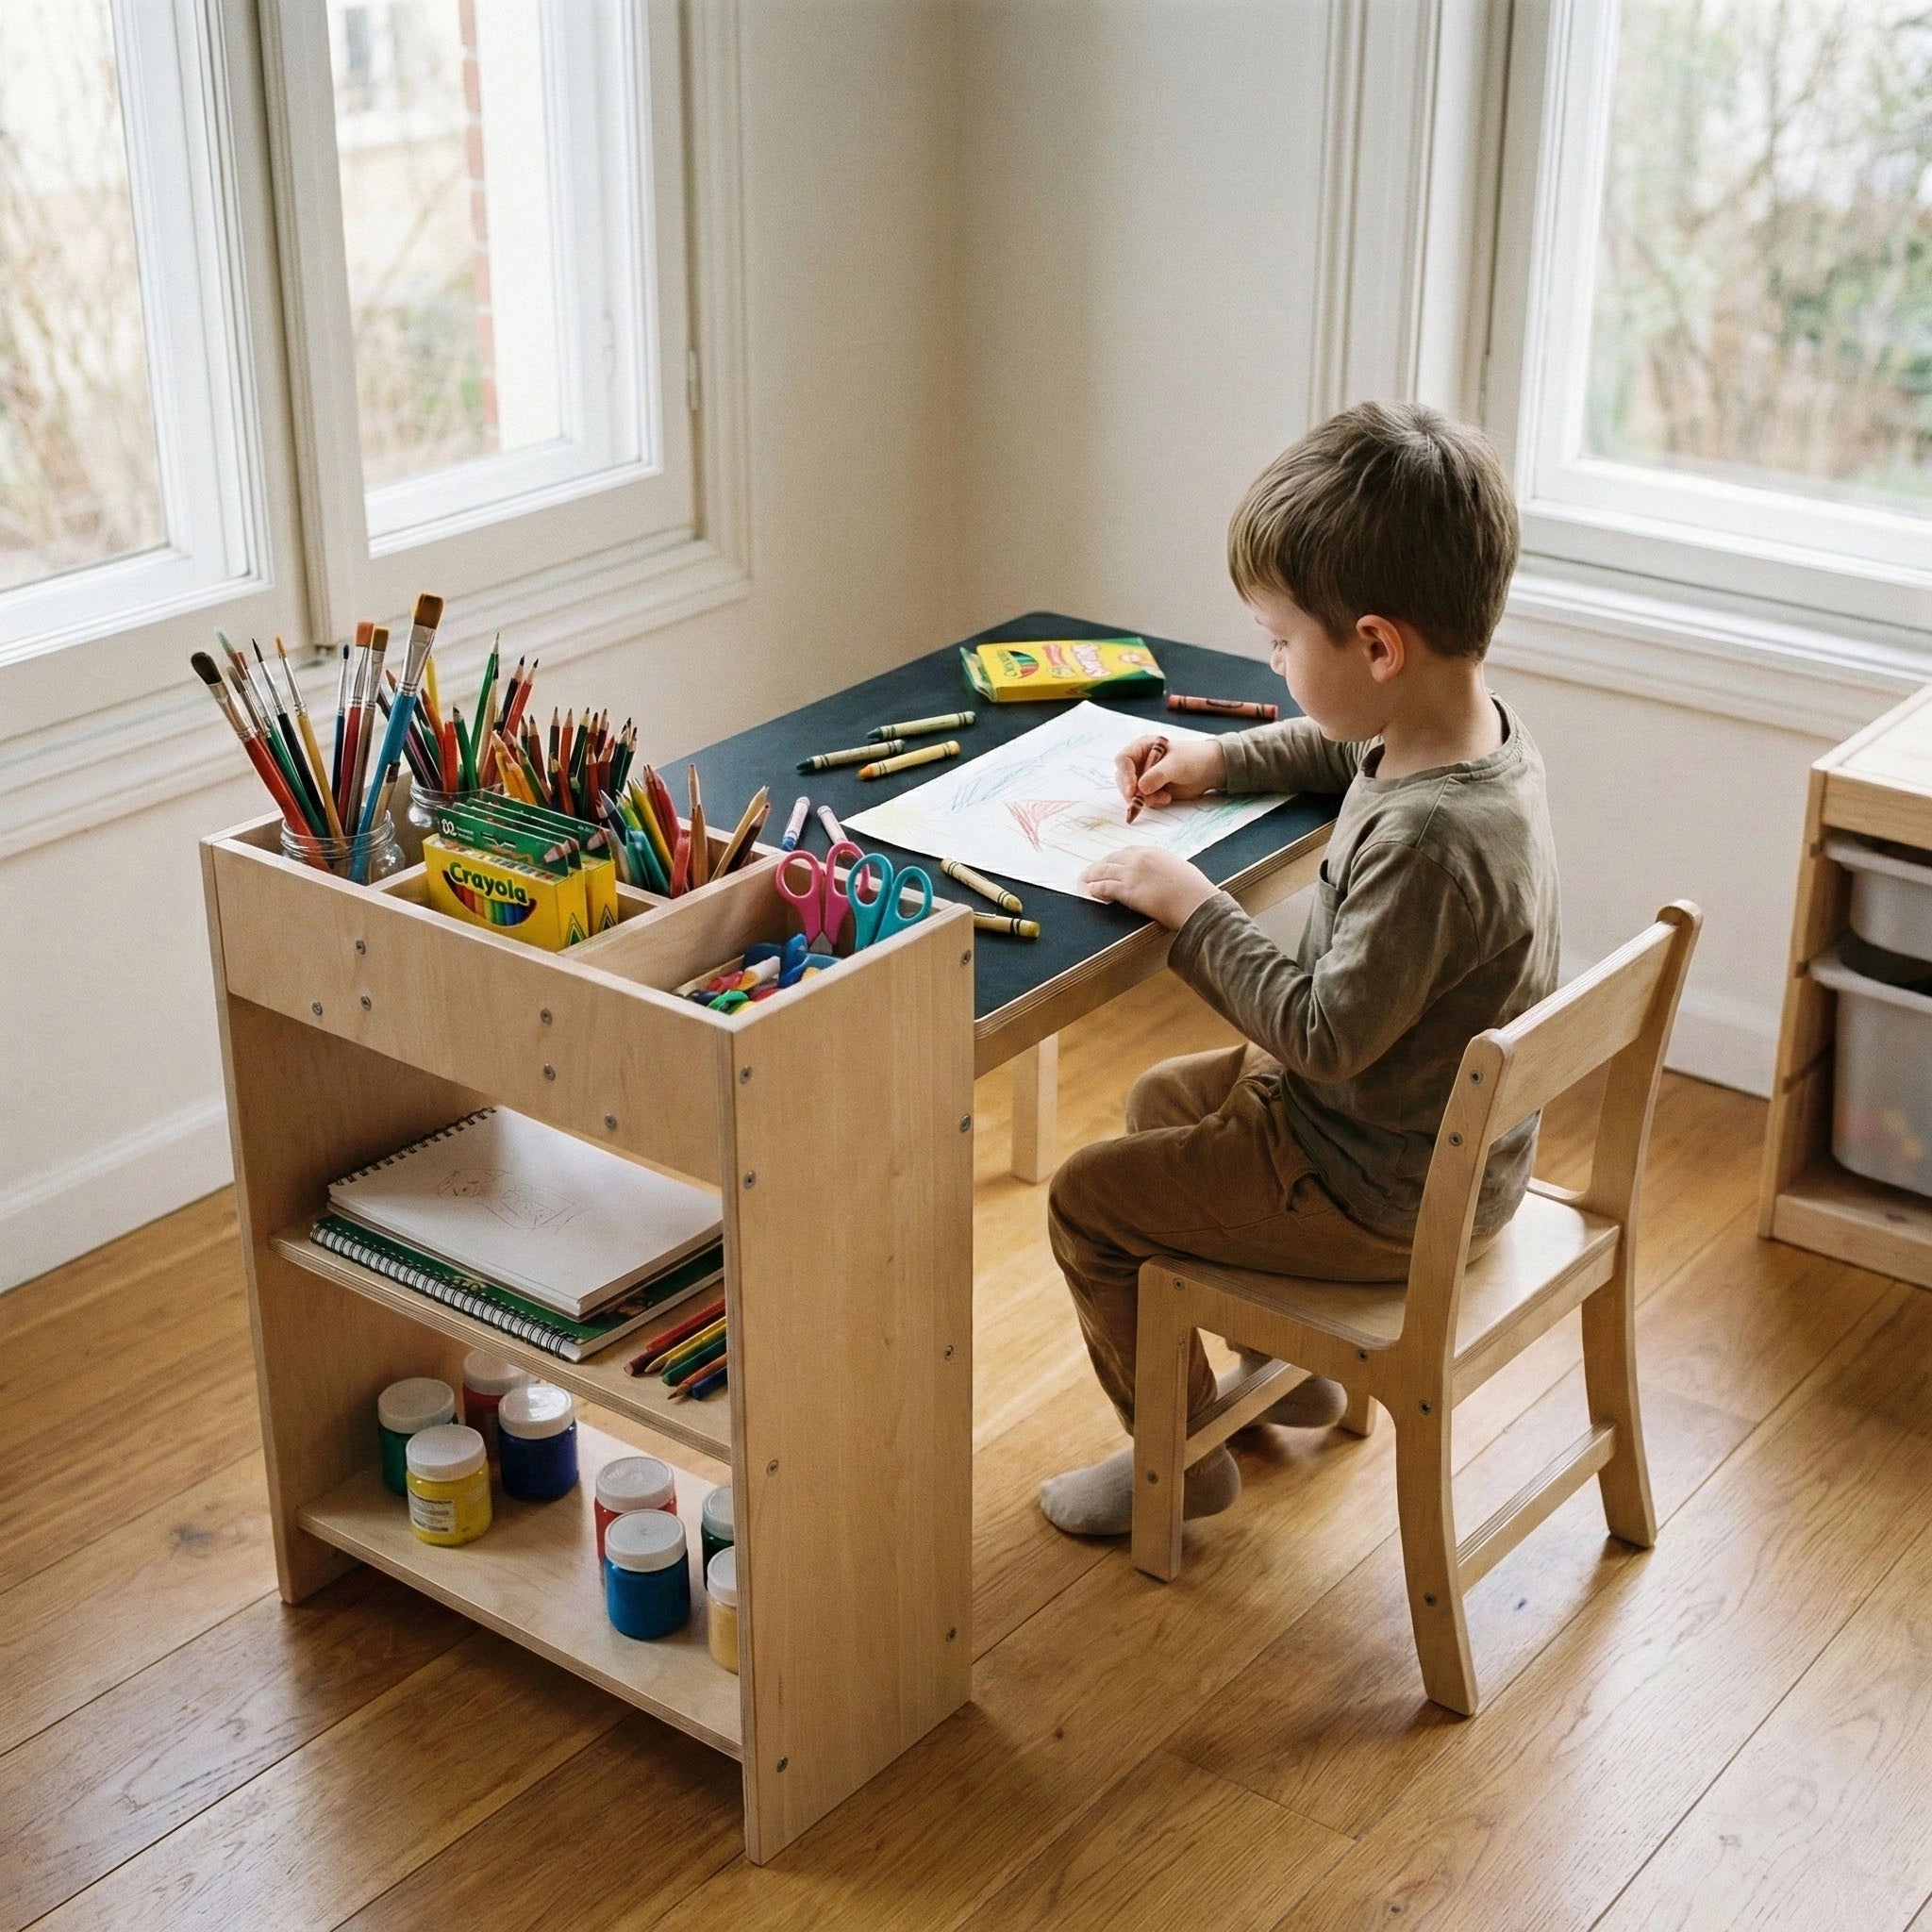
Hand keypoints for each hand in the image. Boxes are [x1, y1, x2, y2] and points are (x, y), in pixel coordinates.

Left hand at [1081, 848, 1218, 927]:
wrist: (1196, 902)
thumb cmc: (1195, 891)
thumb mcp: (1181, 871)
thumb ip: (1166, 870)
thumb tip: (1162, 878)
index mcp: (1155, 852)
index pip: (1128, 852)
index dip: (1116, 858)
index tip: (1110, 862)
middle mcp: (1141, 859)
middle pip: (1112, 859)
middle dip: (1100, 865)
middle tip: (1091, 870)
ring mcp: (1132, 874)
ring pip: (1104, 871)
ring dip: (1092, 876)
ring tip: (1085, 880)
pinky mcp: (1128, 891)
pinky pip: (1105, 887)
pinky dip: (1096, 888)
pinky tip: (1091, 891)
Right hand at [1114, 734, 1224, 809]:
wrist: (1209, 771)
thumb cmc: (1193, 759)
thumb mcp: (1176, 764)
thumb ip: (1157, 775)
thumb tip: (1140, 788)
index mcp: (1143, 747)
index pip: (1124, 759)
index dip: (1125, 775)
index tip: (1132, 790)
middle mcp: (1140, 761)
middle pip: (1123, 777)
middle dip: (1132, 791)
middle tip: (1144, 799)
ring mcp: (1144, 776)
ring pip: (1130, 791)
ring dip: (1144, 798)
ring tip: (1164, 797)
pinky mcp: (1150, 789)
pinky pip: (1141, 799)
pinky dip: (1151, 802)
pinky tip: (1166, 798)